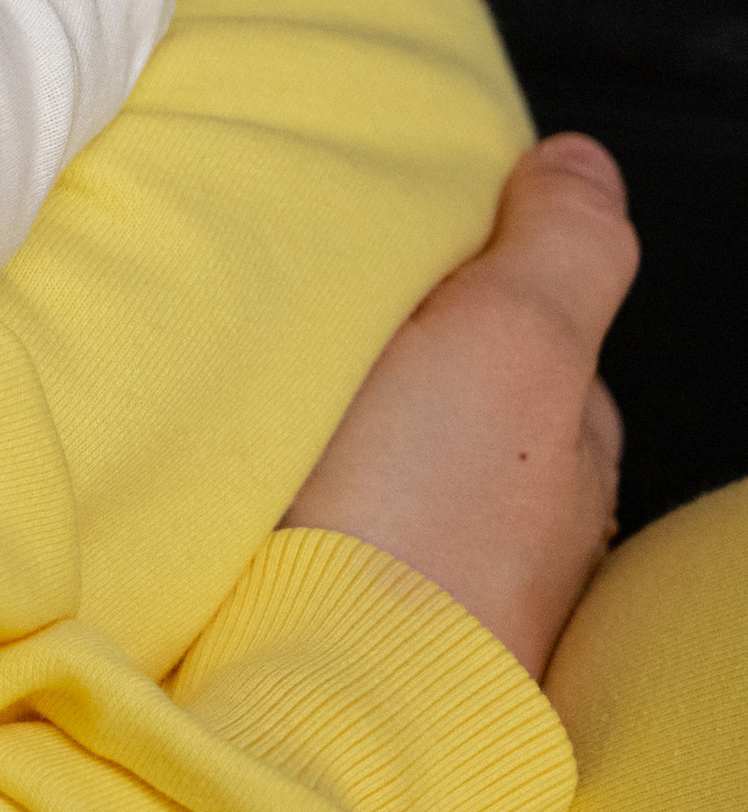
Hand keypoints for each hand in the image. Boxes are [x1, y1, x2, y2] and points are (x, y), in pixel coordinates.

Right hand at [282, 131, 638, 678]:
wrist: (330, 680)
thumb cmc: (426, 516)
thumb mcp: (519, 339)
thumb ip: (561, 247)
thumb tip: (582, 160)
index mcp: (565, 443)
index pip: (532, 324)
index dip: (474, 266)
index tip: (405, 220)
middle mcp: (516, 512)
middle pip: (459, 386)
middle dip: (403, 339)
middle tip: (319, 284)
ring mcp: (434, 562)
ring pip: (391, 445)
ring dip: (341, 404)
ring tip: (269, 360)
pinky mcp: (344, 596)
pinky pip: (328, 500)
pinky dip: (301, 467)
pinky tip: (259, 449)